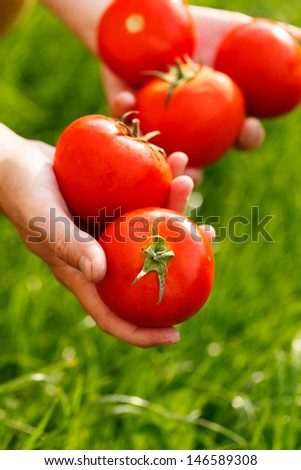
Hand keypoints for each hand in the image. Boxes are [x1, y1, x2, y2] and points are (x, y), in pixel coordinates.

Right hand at [0, 123, 193, 346]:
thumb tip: (100, 274)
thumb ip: (69, 246)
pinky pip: (144, 198)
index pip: (113, 315)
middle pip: (146, 268)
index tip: (176, 335)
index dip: (142, 333)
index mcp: (84, 272)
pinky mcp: (112, 204)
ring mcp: (109, 230)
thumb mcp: (43, 219)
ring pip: (151, 229)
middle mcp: (102, 256)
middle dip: (181, 256)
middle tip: (210, 234)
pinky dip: (160, 181)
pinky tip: (174, 161)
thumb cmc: (24, 191)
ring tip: (188, 180)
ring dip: (174, 206)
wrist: (17, 161)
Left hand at [101, 6, 266, 159]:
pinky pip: (123, 112)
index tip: (249, 130)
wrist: (150, 15)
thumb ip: (277, 44)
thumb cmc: (198, 26)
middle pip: (201, 155)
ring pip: (161, 150)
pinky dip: (123, 105)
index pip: (239, 135)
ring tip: (167, 158)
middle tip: (198, 166)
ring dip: (164, 155)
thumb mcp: (240, 30)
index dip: (247, 137)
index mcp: (218, 115)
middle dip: (201, 166)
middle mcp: (190, 128)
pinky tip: (124, 98)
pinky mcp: (126, 110)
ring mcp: (158, 124)